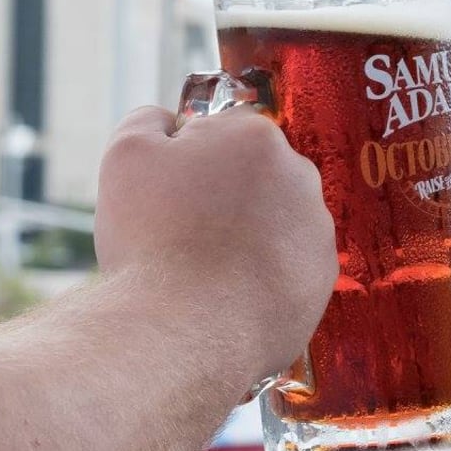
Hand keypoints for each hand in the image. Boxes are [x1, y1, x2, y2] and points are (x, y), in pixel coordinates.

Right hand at [93, 107, 336, 386]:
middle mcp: (302, 178)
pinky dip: (261, 276)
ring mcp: (318, 231)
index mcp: (258, 138)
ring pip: (272, 224)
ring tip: (204, 270)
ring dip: (244, 238)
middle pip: (253, 178)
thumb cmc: (155, 238)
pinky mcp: (323, 279)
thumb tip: (169, 119)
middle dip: (221, 197)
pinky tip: (229, 294)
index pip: (220, 135)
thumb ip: (149, 122)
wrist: (188, 331)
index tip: (168, 195)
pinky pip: (286, 267)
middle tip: (183, 234)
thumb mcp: (127, 156)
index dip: (186, 163)